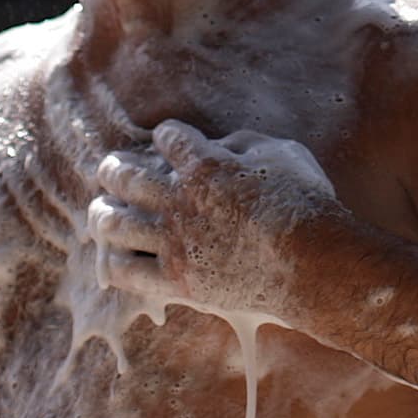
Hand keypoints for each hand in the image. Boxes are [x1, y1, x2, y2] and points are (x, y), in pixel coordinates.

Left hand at [87, 119, 340, 315]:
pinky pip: (124, 272)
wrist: (315, 265)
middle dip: (113, 169)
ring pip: (111, 223)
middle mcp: (180, 200)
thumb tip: (219, 146)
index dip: (167, 136)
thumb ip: (243, 143)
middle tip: (113, 172)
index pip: (166, 136)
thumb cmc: (306, 204)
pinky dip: (113, 262)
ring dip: (102, 214)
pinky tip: (117, 257)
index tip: (170, 142)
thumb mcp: (282, 153)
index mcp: (204, 163)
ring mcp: (175, 242)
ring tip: (104, 213)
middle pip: (121, 175)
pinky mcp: (176, 281)